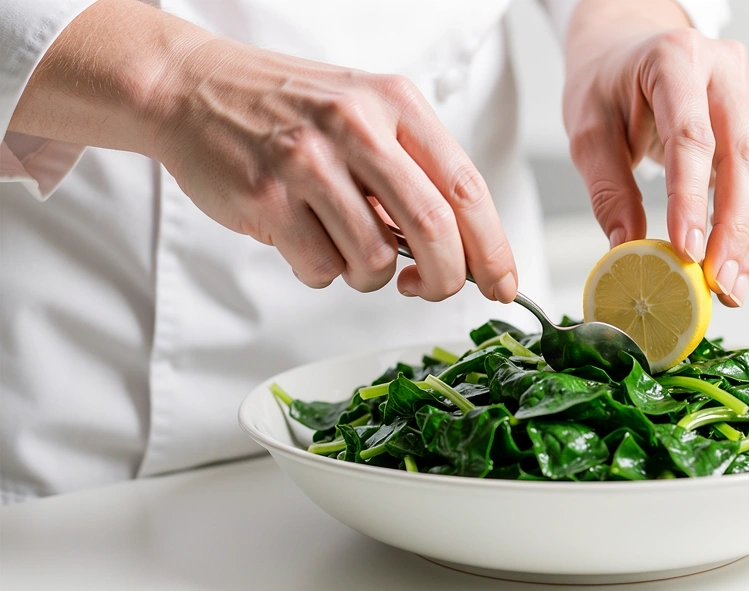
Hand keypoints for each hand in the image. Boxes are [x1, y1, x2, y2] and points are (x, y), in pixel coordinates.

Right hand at [11, 0, 516, 301]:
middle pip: (433, 227)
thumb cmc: (287, 110)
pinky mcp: (265, 198)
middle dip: (444, 277)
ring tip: (344, 245)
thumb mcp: (365, 114)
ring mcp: (307, 161)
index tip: (502, 284)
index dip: (493, 247)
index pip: (466, 186)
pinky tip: (303, 239)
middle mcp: (356, 126)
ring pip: (373, 260)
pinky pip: (319, 269)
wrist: (190, 88)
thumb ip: (413, 173)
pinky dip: (320, 272)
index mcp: (395, 103)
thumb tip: (464, 250)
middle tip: (429, 289)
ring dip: (368, 276)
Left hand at [562, 2, 748, 307]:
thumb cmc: (605, 86)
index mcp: (675, 58)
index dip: (692, 199)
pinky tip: (739, 261)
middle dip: (733, 228)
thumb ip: (609, 190)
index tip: (687, 251)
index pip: (692, 136)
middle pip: (743, 155)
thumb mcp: (589, 132)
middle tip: (719, 283)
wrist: (626, 48)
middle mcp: (724, 69)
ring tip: (732, 285)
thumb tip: (629, 250)